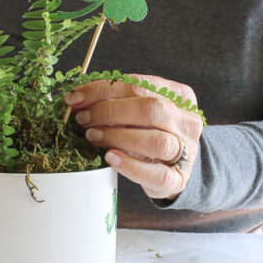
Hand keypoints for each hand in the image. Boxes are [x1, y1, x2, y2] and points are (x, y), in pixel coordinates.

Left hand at [65, 74, 202, 199]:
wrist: (174, 167)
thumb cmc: (152, 132)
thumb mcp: (141, 111)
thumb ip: (119, 101)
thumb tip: (78, 98)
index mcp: (180, 95)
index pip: (139, 84)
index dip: (103, 90)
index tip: (76, 98)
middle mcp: (187, 120)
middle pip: (151, 109)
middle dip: (110, 112)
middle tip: (84, 119)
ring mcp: (186, 150)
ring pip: (156, 140)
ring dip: (118, 137)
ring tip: (93, 137)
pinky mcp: (178, 179)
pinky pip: (156, 174)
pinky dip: (130, 166)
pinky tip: (110, 158)